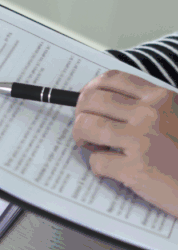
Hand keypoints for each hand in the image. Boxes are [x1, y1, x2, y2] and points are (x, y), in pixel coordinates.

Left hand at [73, 69, 177, 216]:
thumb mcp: (177, 115)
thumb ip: (149, 107)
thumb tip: (108, 105)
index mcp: (160, 98)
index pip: (112, 79)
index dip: (91, 90)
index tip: (88, 103)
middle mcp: (149, 114)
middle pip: (92, 100)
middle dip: (80, 113)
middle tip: (85, 128)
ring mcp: (141, 140)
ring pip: (86, 126)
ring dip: (82, 136)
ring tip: (93, 146)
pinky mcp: (134, 169)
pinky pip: (96, 160)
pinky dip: (98, 167)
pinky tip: (111, 170)